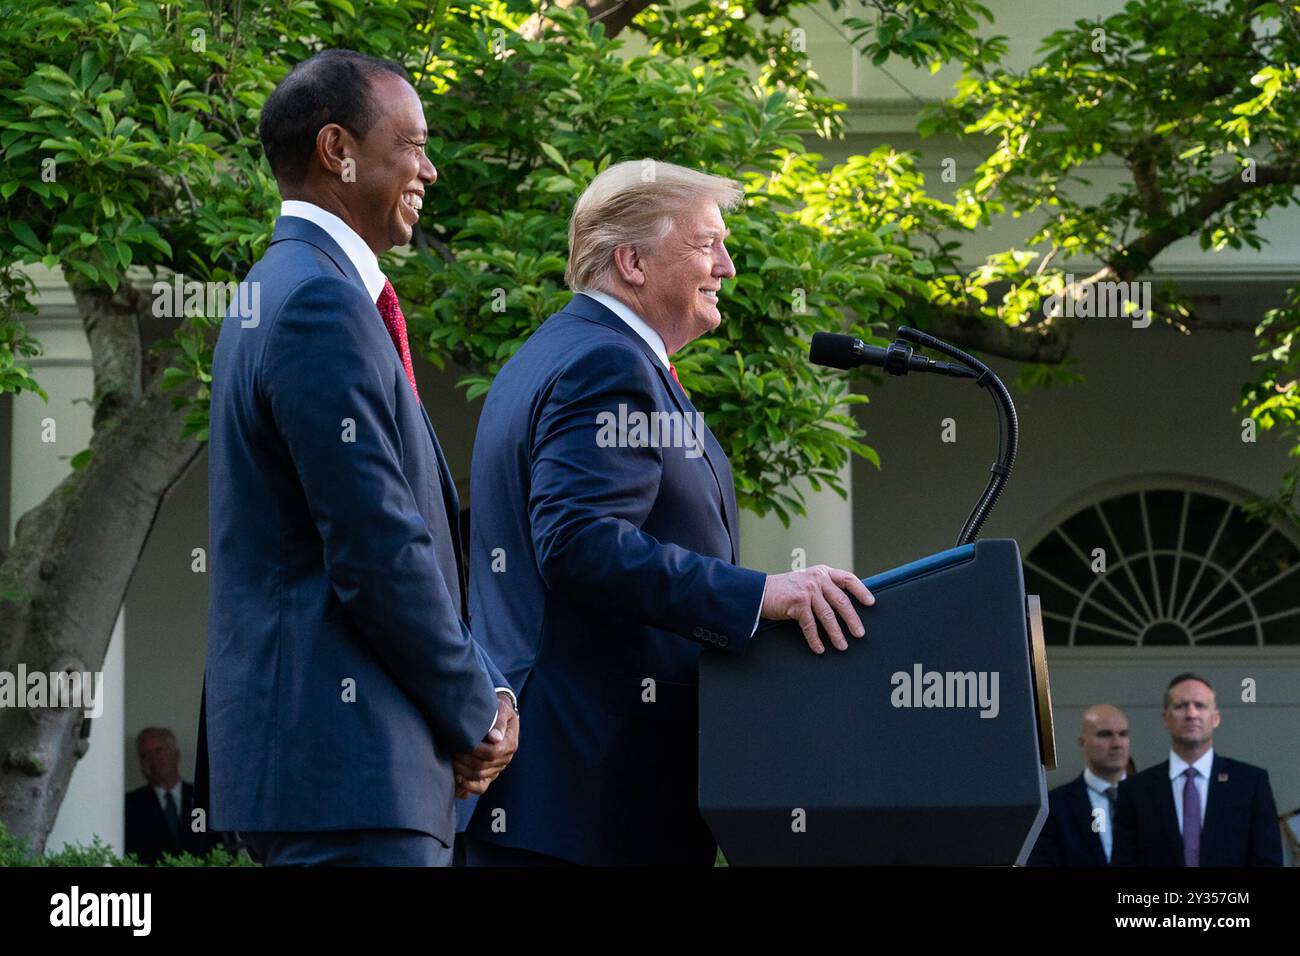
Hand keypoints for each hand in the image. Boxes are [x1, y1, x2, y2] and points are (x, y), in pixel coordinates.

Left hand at [454, 693, 518, 798]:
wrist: (498, 716)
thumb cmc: (497, 710)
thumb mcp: (501, 709)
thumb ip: (499, 721)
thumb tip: (494, 738)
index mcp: (509, 744)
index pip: (492, 753)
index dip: (475, 750)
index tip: (461, 741)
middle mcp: (505, 759)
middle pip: (483, 767)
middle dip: (464, 760)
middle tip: (450, 749)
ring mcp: (497, 769)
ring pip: (478, 778)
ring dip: (462, 771)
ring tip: (450, 760)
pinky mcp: (489, 775)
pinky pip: (479, 787)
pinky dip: (466, 786)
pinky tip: (455, 779)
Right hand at [760, 565, 874, 653]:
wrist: (760, 592)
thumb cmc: (786, 590)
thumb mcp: (807, 582)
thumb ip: (824, 588)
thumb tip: (846, 606)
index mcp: (822, 573)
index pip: (848, 579)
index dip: (861, 591)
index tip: (871, 603)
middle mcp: (817, 579)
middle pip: (841, 601)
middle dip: (852, 620)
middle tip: (860, 634)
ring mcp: (807, 590)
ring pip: (828, 616)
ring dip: (836, 634)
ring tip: (842, 646)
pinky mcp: (797, 603)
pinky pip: (810, 625)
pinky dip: (815, 639)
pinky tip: (819, 648)